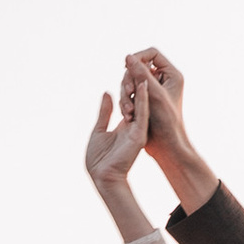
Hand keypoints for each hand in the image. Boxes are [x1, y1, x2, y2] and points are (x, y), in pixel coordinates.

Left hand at [84, 74, 155, 230]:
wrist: (102, 176)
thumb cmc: (98, 159)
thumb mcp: (99, 129)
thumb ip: (105, 112)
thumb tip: (107, 93)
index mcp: (125, 126)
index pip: (130, 103)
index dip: (130, 88)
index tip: (130, 73)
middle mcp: (134, 127)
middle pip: (137, 101)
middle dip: (137, 84)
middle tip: (138, 66)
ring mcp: (138, 130)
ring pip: (142, 105)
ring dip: (142, 88)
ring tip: (145, 69)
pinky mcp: (139, 134)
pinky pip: (142, 114)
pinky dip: (143, 100)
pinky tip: (145, 86)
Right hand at [121, 48, 216, 210]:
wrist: (167, 147)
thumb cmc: (167, 122)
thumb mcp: (153, 95)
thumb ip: (141, 74)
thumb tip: (127, 56)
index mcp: (172, 74)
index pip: (152, 53)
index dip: (138, 57)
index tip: (126, 66)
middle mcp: (163, 80)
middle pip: (137, 67)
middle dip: (129, 80)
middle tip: (129, 93)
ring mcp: (152, 91)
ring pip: (130, 81)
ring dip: (125, 94)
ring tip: (127, 111)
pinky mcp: (143, 101)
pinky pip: (128, 94)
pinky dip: (125, 102)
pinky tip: (127, 115)